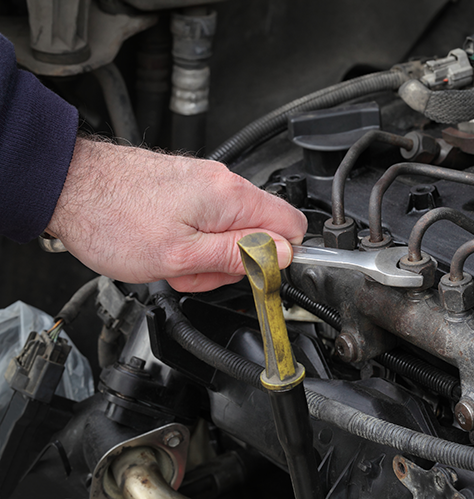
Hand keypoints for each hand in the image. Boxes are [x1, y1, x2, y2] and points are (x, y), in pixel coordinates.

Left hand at [47, 137, 306, 291]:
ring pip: (230, 232)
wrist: (68, 187)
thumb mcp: (180, 256)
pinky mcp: (186, 187)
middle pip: (260, 233)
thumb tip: (281, 255)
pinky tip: (164, 247)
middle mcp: (223, 183)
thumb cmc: (113, 218)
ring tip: (172, 260)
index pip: (292, 227)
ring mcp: (203, 184)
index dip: (277, 259)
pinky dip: (191, 242)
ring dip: (206, 256)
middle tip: (194, 270)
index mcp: (231, 197)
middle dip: (231, 263)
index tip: (249, 275)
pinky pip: (207, 222)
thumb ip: (237, 255)